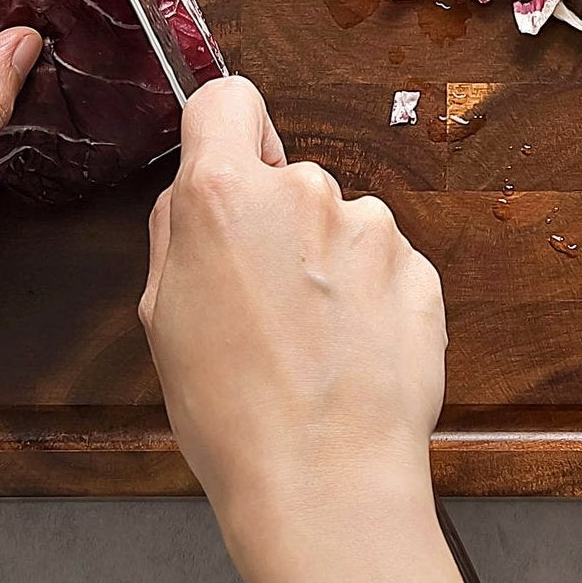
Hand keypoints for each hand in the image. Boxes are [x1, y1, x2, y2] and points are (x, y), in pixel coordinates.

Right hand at [139, 77, 446, 571]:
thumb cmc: (233, 413)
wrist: (325, 484)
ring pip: (339, 225)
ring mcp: (372, 230)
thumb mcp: (160, 316)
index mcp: (226, 194)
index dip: (225, 129)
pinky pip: (386, 268)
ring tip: (311, 345)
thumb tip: (194, 194)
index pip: (227, 99)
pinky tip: (351, 357)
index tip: (230, 163)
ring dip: (327, 265)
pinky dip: (371, 301)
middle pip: (287, 177)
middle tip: (262, 304)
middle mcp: (305, 192)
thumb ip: (177, 233)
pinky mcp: (421, 273)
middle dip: (275, 223)